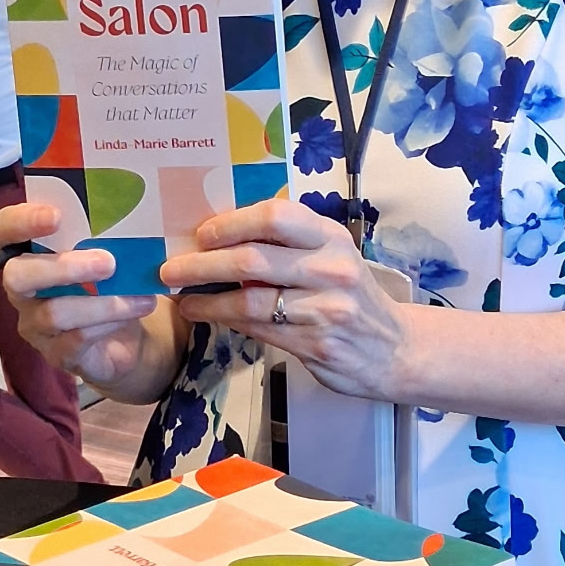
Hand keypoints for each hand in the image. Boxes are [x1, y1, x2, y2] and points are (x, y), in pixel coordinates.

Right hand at [0, 202, 160, 389]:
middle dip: (63, 267)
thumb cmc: (110, 283)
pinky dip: (108, 323)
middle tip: (108, 263)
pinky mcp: (56, 354)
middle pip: (17, 276)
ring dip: (101, 303)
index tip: (56, 216)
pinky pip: (75, 340)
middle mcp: (23, 290)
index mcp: (28, 253)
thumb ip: (104, 235)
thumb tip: (123, 209)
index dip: (21, 221)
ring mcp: (35, 325)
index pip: (4, 230)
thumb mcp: (110, 253)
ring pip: (53, 313)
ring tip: (139, 295)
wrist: (128, 336)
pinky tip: (135, 310)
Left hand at [161, 199, 411, 401]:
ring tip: (182, 297)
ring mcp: (325, 308)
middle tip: (170, 267)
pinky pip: (259, 329)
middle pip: (254, 259)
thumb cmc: (351, 296)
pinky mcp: (316, 344)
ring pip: (251, 300)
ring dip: (207, 298)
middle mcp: (331, 268)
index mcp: (330, 237)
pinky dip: (226, 321)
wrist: (394, 349)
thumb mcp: (331, 257)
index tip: (202, 233)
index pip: (276, 216)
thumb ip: (289, 244)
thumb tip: (222, 234)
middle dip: (203, 263)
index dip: (232, 222)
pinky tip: (208, 316)